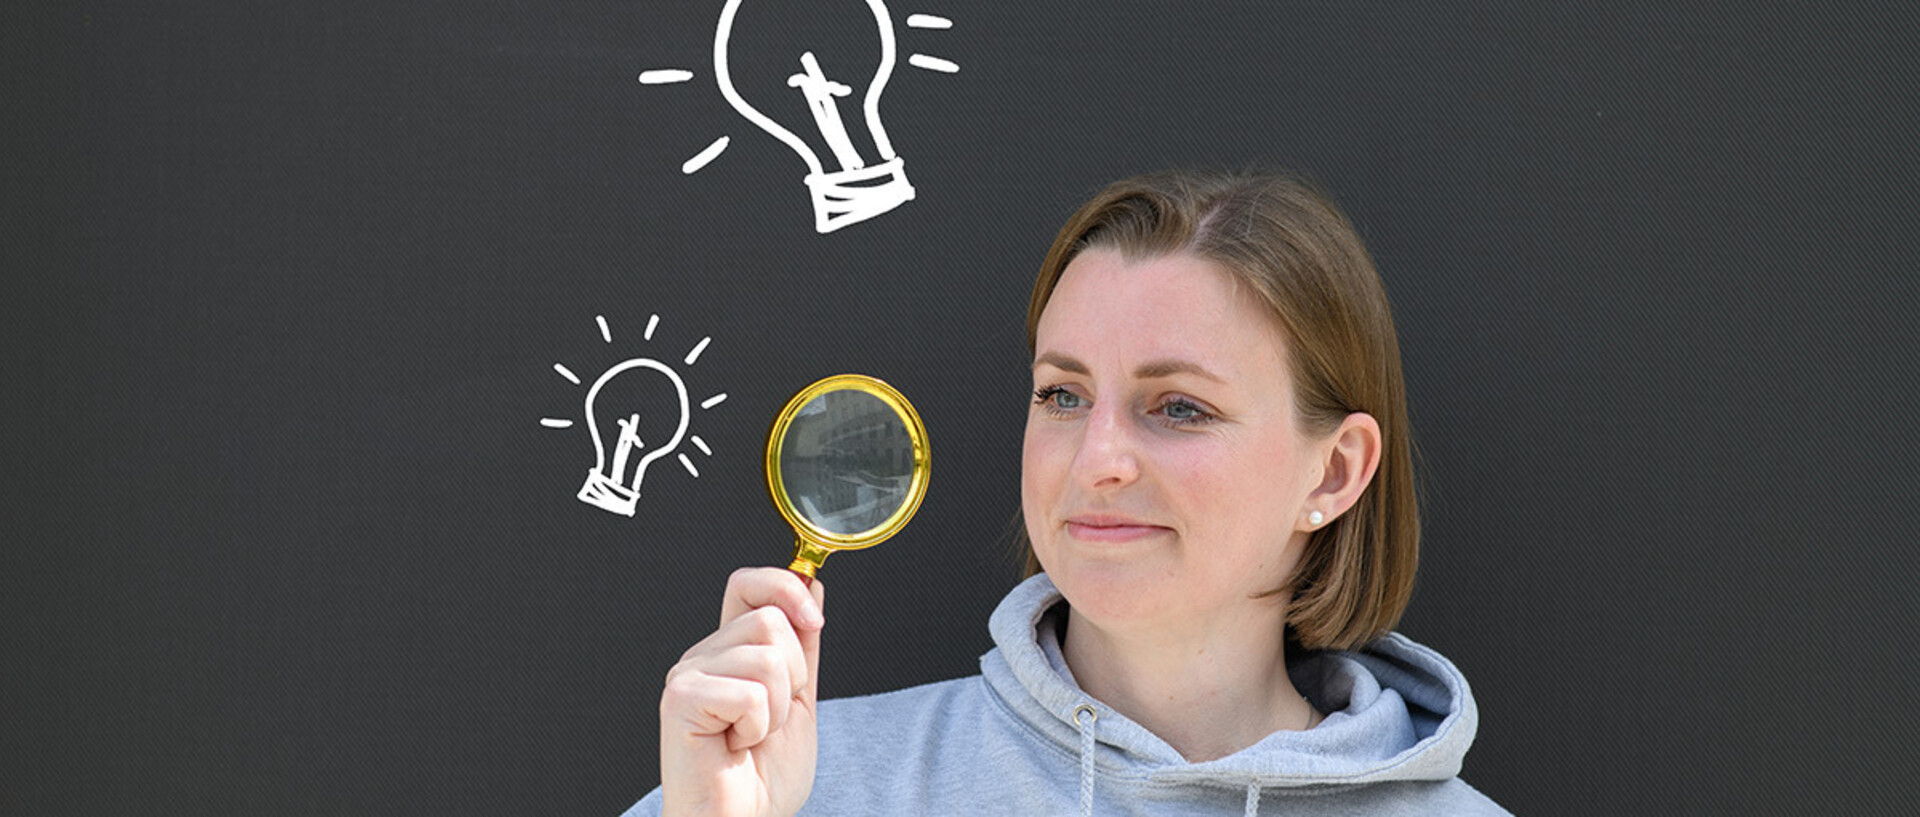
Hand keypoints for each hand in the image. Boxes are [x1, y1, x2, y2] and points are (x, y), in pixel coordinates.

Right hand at [659, 568, 826, 816]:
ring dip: (777, 708)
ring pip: (767, 657)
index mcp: (728, 652)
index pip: (748, 584)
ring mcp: (687, 676)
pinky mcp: (681, 701)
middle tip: (770, 718)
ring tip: (753, 735)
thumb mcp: (799, 700)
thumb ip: (803, 646)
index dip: (785, 586)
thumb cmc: (762, 777)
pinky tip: (737, 745)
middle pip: (770, 620)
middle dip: (794, 676)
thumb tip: (811, 586)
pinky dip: (758, 727)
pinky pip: (751, 693)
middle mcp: (703, 656)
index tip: (813, 620)